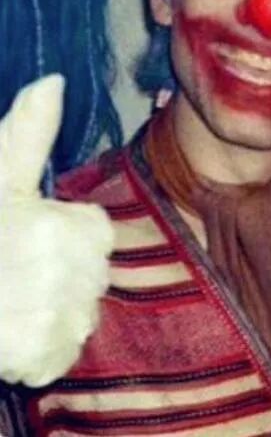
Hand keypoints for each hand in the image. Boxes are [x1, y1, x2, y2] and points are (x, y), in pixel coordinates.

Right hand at [0, 75, 112, 386]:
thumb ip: (27, 133)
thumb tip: (53, 81)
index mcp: (70, 227)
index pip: (93, 235)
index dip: (57, 238)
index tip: (22, 242)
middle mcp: (75, 272)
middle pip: (91, 275)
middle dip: (58, 275)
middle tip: (10, 274)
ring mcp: (61, 317)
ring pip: (80, 313)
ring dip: (51, 312)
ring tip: (8, 303)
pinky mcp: (45, 357)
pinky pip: (63, 350)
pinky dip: (41, 349)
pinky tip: (10, 335)